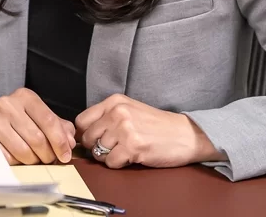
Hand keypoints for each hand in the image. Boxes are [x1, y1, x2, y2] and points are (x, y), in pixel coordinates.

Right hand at [0, 88, 74, 164]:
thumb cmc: (16, 121)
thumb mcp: (38, 116)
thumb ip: (58, 126)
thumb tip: (70, 142)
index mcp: (25, 96)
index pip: (48, 120)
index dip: (60, 141)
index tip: (65, 155)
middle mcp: (8, 104)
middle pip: (37, 138)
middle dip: (48, 154)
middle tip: (50, 159)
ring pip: (24, 152)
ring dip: (34, 161)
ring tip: (34, 158)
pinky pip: (9, 159)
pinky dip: (18, 163)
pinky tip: (18, 158)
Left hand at [75, 95, 223, 168]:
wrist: (183, 134)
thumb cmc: (157, 125)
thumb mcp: (130, 110)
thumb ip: (107, 117)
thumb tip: (83, 133)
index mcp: (114, 101)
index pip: (82, 120)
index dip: (85, 134)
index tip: (94, 140)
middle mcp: (117, 112)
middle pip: (88, 137)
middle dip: (96, 147)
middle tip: (112, 148)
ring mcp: (125, 128)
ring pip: (98, 151)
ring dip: (108, 157)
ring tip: (124, 151)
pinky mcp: (133, 146)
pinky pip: (111, 162)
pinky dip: (118, 164)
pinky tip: (130, 157)